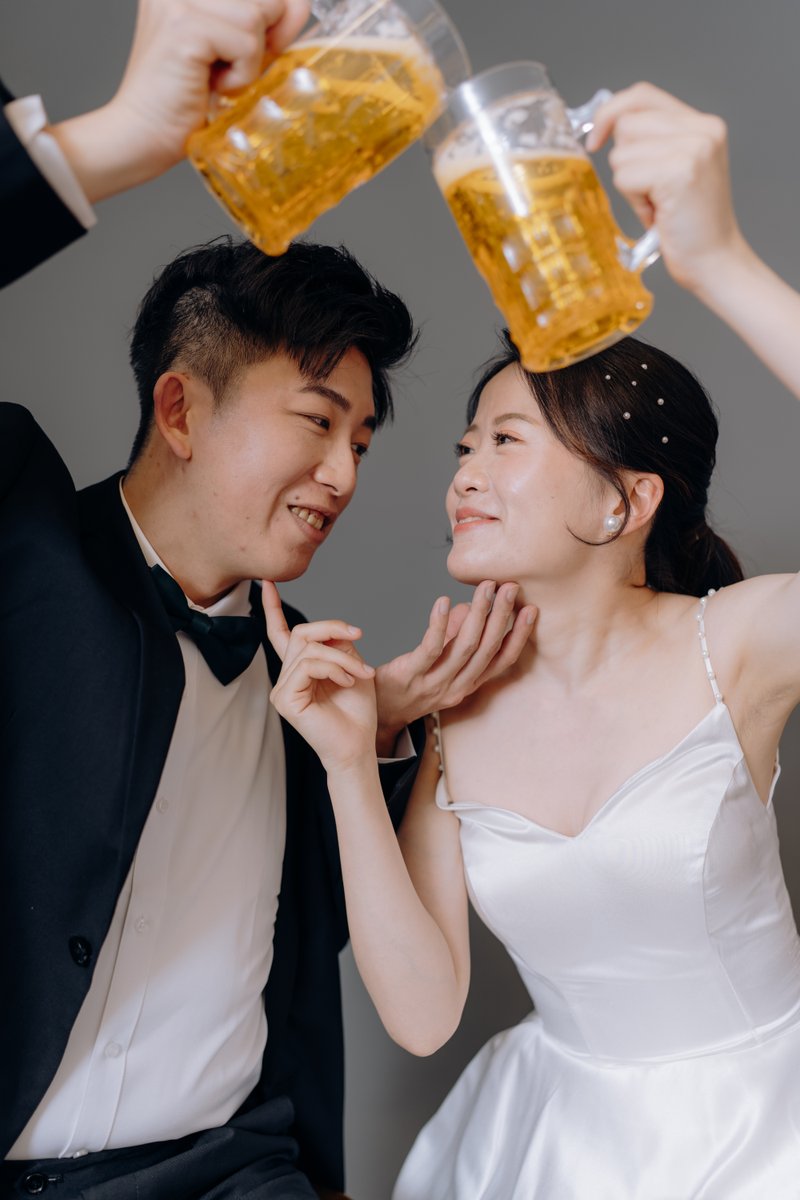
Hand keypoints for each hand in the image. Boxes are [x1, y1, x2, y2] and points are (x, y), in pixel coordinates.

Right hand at [52, 0, 309, 201]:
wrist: (143, 135)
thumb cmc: (186, 100)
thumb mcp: (237, 52)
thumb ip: (269, 24)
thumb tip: (302, 3)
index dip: (269, 19)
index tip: (244, 50)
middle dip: (261, 42)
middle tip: (225, 69)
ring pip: (257, 16)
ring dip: (249, 61)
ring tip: (215, 78)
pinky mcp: (185, 26)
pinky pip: (247, 42)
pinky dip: (241, 75)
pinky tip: (212, 86)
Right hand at [262, 581, 378, 773]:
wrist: (358, 746)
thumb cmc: (357, 712)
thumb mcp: (353, 666)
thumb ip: (338, 644)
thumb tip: (332, 628)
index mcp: (300, 668)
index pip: (281, 633)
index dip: (273, 607)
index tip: (268, 582)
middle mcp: (287, 676)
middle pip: (301, 633)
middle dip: (332, 628)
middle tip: (359, 634)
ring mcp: (282, 688)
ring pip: (309, 649)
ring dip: (342, 656)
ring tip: (361, 672)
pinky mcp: (285, 699)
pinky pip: (307, 665)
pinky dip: (333, 668)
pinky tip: (347, 681)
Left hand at [374, 581, 535, 753]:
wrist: (379, 713)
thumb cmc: (410, 685)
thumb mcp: (441, 665)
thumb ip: (455, 638)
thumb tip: (470, 608)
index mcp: (469, 684)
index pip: (502, 660)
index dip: (519, 636)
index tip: (531, 609)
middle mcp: (457, 686)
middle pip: (487, 649)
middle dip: (502, 616)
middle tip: (510, 588)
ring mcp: (435, 683)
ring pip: (464, 647)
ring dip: (478, 614)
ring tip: (485, 588)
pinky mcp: (411, 676)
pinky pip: (430, 648)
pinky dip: (439, 624)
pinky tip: (443, 601)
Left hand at [587, 82, 745, 294]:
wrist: (714, 260)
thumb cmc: (688, 224)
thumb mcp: (674, 170)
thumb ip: (652, 141)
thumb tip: (604, 125)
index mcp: (703, 124)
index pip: (642, 94)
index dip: (611, 113)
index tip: (595, 140)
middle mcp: (703, 129)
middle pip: (626, 124)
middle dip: (626, 162)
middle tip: (652, 191)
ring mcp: (694, 149)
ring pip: (622, 153)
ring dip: (630, 186)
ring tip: (658, 204)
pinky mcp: (680, 172)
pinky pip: (625, 177)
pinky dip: (634, 201)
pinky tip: (657, 214)